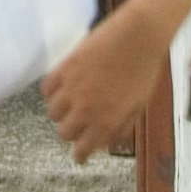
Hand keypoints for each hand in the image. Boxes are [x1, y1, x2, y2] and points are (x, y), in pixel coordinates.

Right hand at [41, 0, 167, 162]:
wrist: (138, 36)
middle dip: (71, 133)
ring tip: (69, 104)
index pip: (82, 150)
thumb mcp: (138, 106)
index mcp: (106, 122)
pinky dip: (51, 92)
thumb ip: (120, 126)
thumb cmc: (144, 71)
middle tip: (77, 124)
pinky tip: (60, 88)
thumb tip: (105, 141)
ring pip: (52, 112)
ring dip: (60, 112)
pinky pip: (46, 88)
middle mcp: (85, 110)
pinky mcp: (65, 67)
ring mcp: (72, 88)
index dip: (79, 155)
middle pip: (63, 132)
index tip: (79, 155)